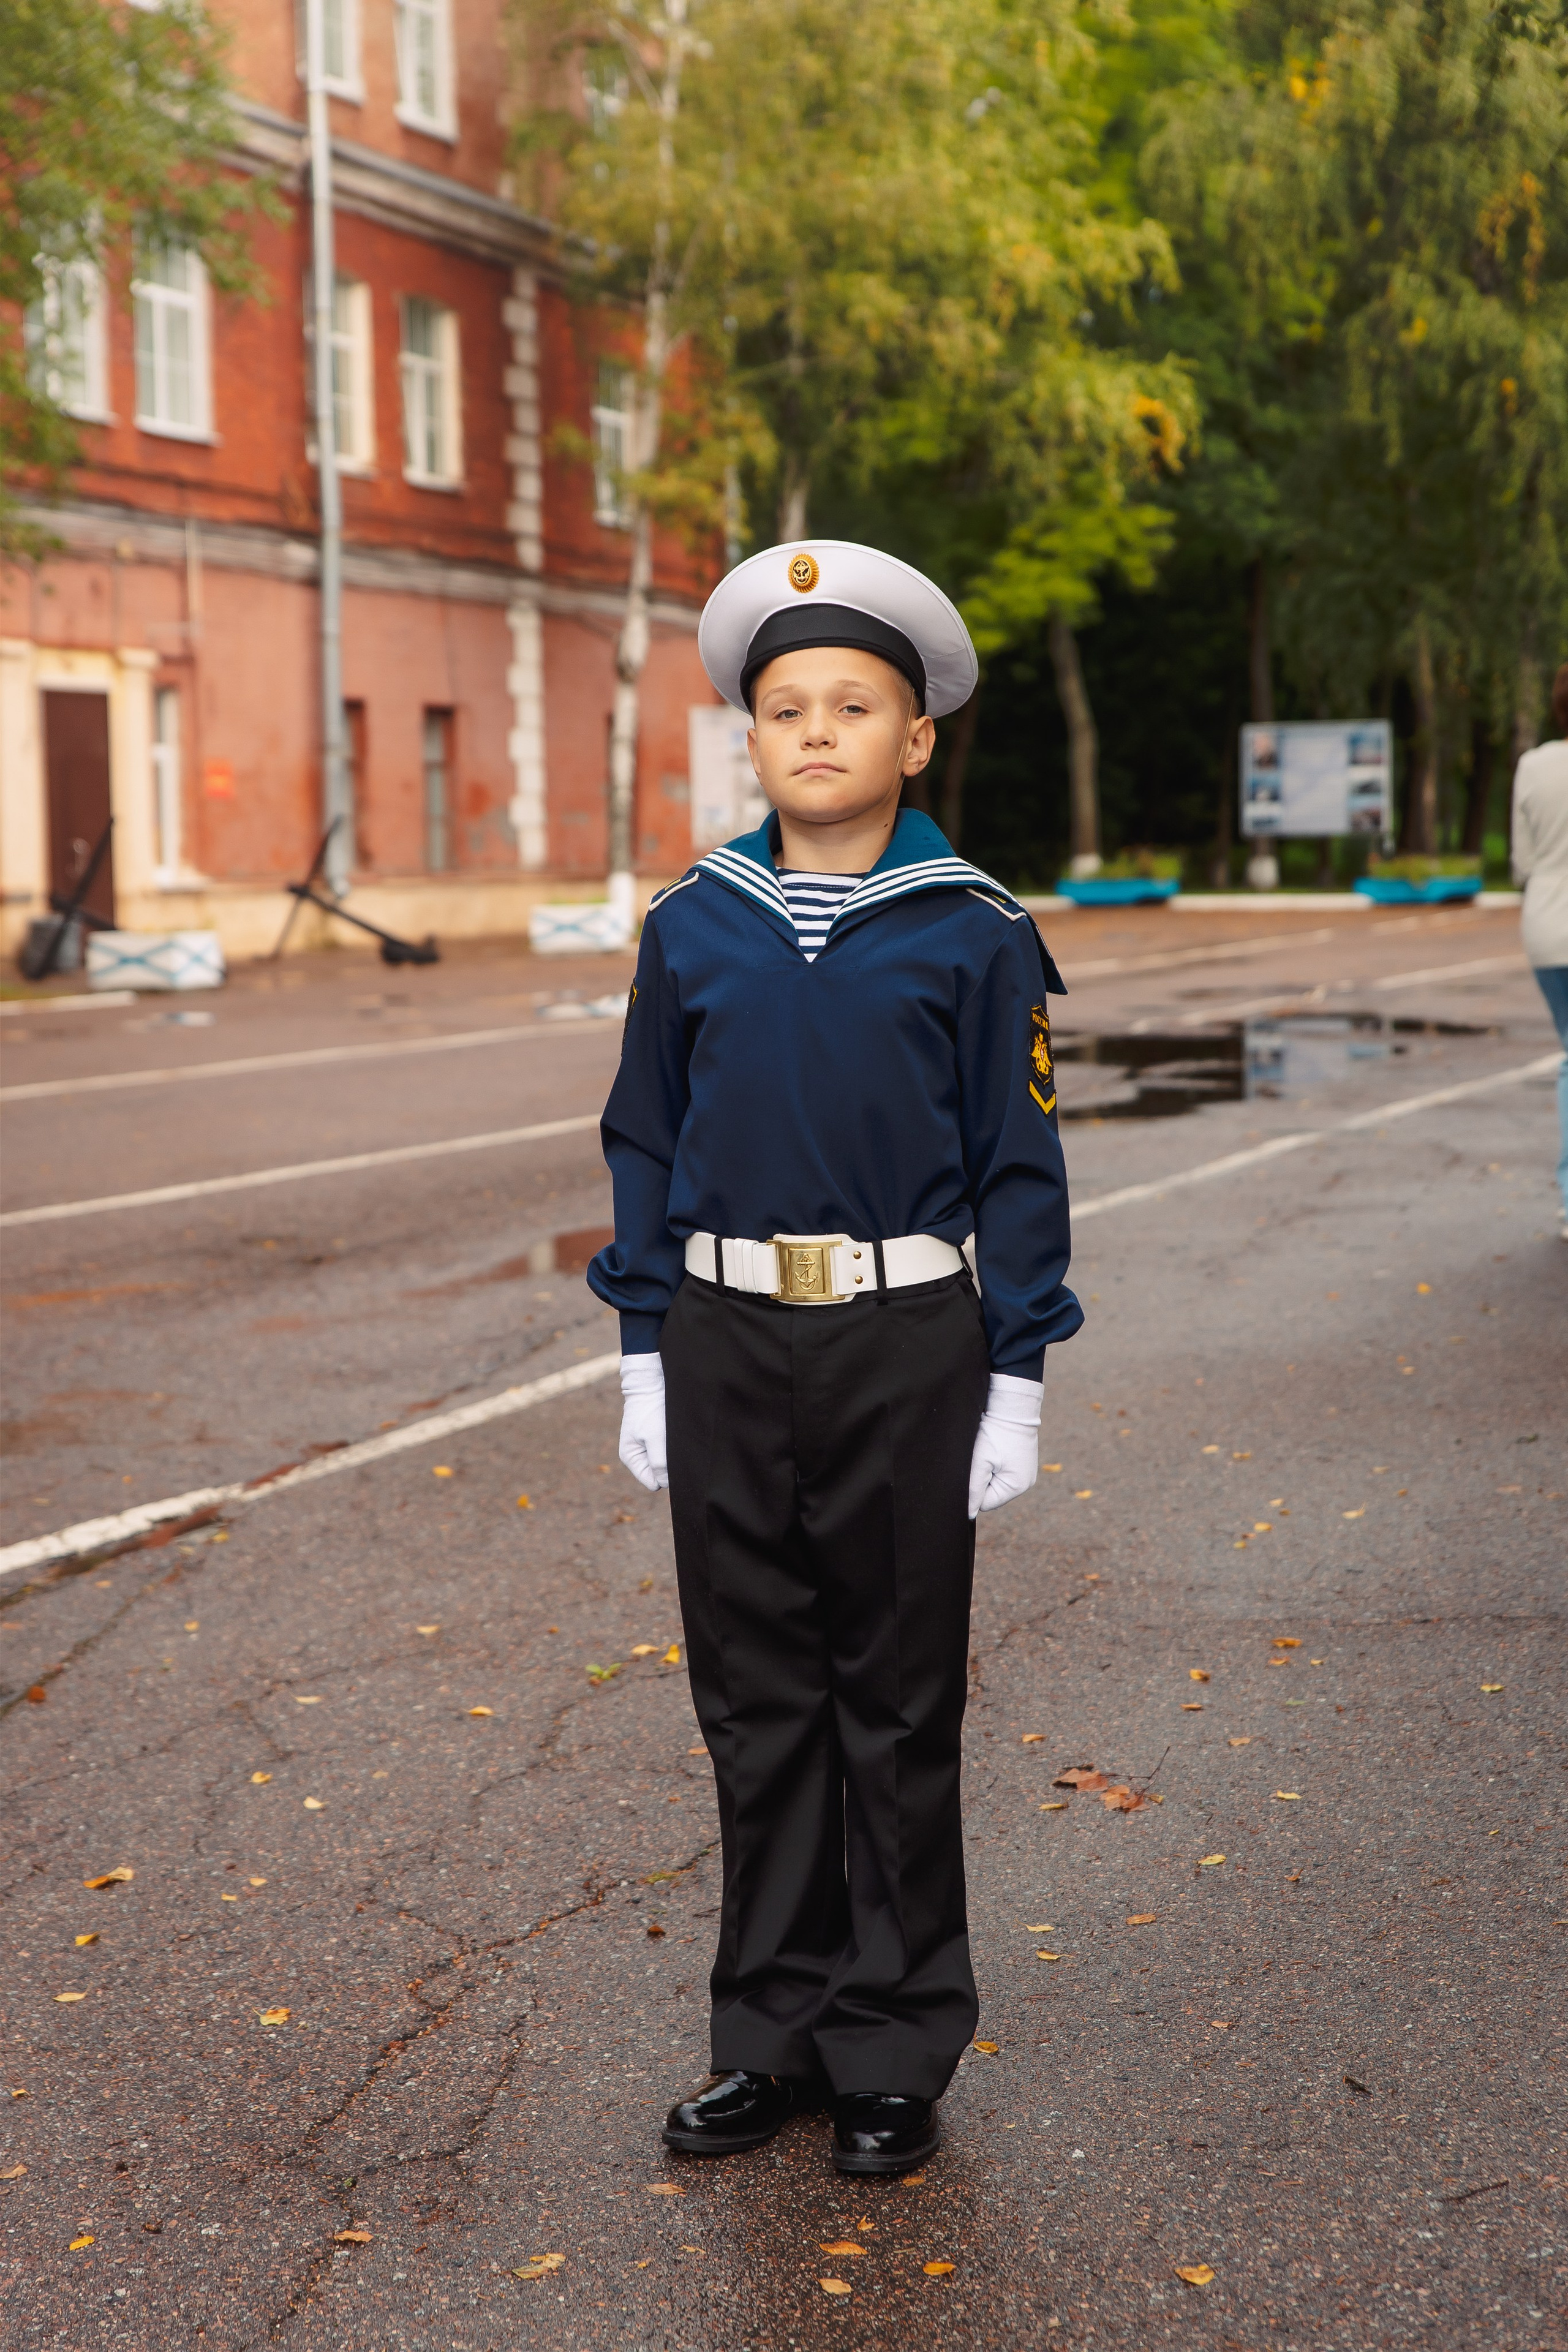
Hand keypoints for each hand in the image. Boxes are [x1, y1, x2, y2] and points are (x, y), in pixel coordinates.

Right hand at [618, 1353, 667, 1490]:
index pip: (654, 1483)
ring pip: (668, 1463)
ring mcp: (650, 1448)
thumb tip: (666, 1483)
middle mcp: (640, 1456)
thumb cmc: (650, 1409)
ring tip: (676, 1437)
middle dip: (671, 1465)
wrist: (652, 1381)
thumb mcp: (655, 1437)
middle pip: (661, 1474)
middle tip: (676, 1446)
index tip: (673, 1458)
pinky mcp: (659, 1439)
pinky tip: (678, 1433)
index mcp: (632, 1459)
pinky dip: (677, 1445)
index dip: (665, 1475)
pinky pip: (672, 1451)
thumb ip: (659, 1463)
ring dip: (675, 1454)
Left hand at [968, 1373, 1042, 1517]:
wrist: (1011, 1405)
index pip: (985, 1503)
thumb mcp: (979, 1462)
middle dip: (981, 1480)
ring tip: (986, 1451)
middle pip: (991, 1493)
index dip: (973, 1490)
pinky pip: (1001, 1471)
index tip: (971, 1469)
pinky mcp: (1021, 1462)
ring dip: (986, 1470)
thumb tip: (967, 1514)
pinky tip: (992, 1449)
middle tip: (979, 1458)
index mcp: (1016, 1486)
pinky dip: (993, 1462)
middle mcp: (1024, 1483)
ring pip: (994, 1481)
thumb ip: (973, 1490)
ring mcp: (1025, 1472)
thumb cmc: (995, 1432)